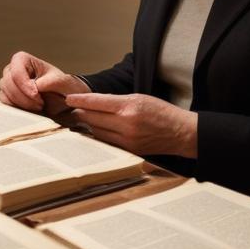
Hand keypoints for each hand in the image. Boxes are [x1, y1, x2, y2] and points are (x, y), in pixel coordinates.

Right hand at [0, 51, 88, 115]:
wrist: (60, 96)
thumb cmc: (60, 85)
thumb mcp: (60, 82)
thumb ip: (48, 82)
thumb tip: (36, 86)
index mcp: (22, 59)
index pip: (16, 72)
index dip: (24, 85)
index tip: (37, 95)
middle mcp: (11, 69)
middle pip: (7, 83)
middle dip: (24, 97)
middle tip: (40, 104)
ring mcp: (7, 83)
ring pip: (5, 94)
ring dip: (22, 103)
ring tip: (39, 106)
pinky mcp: (7, 96)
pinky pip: (5, 103)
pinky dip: (17, 108)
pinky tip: (31, 109)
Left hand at [65, 92, 197, 157]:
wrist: (181, 133)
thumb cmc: (162, 112)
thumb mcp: (140, 98)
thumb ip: (117, 101)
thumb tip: (96, 103)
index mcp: (129, 107)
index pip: (97, 102)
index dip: (80, 100)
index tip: (68, 99)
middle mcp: (126, 124)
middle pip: (93, 118)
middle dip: (80, 112)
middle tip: (71, 108)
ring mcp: (127, 139)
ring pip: (96, 131)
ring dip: (87, 124)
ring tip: (81, 118)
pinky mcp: (128, 150)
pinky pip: (106, 141)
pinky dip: (99, 134)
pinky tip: (95, 130)